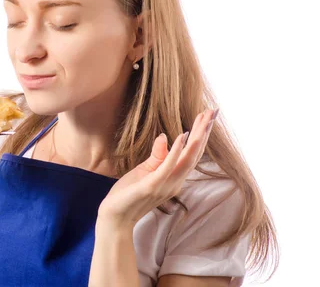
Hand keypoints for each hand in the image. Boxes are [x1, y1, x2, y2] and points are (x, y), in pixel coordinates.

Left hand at [97, 108, 218, 228]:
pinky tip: (182, 136)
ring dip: (197, 139)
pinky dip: (175, 152)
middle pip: (195, 154)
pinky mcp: (152, 186)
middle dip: (204, 132)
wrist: (116, 217)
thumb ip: (158, 155)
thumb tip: (165, 135)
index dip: (202, 135)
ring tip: (204, 120)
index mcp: (175, 178)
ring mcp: (165, 185)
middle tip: (213, 112)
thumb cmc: (130, 194)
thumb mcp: (145, 170)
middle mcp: (175, 182)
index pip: (192, 154)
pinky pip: (167, 167)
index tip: (209, 116)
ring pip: (187, 159)